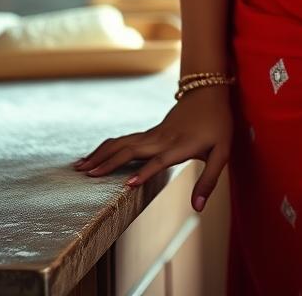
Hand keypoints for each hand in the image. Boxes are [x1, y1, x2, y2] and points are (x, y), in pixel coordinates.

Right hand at [71, 83, 232, 212]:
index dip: (144, 172)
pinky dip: (107, 147)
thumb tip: (197, 208)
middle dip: (109, 163)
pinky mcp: (150, 133)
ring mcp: (154, 134)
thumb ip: (209, 180)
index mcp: (180, 146)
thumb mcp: (222, 152)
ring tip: (79, 168)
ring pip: (123, 142)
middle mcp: (162, 139)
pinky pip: (125, 140)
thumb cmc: (218, 124)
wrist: (209, 92)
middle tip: (87, 176)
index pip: (159, 160)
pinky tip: (93, 156)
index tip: (127, 185)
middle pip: (131, 149)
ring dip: (101, 154)